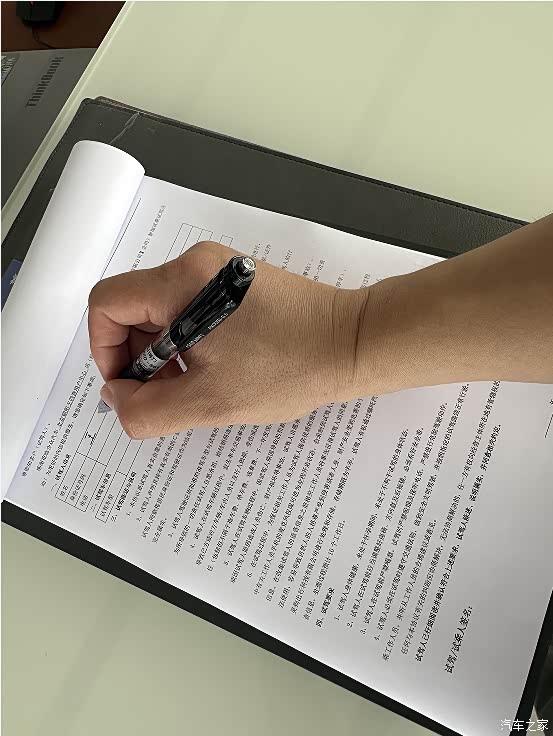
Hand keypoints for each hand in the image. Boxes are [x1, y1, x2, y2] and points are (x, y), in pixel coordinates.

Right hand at [88, 242, 364, 438]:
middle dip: (138, 357)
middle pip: (133, 308)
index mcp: (182, 282)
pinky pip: (192, 311)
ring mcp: (218, 272)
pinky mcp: (237, 285)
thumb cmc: (293, 367)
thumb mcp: (209, 401)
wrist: (354, 344)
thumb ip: (147, 409)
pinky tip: (214, 372)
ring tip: (194, 387)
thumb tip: (117, 399)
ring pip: (163, 312)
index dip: (105, 350)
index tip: (130, 385)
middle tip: (164, 395)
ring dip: (165, 354)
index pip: (107, 304)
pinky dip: (189, 344)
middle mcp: (196, 265)